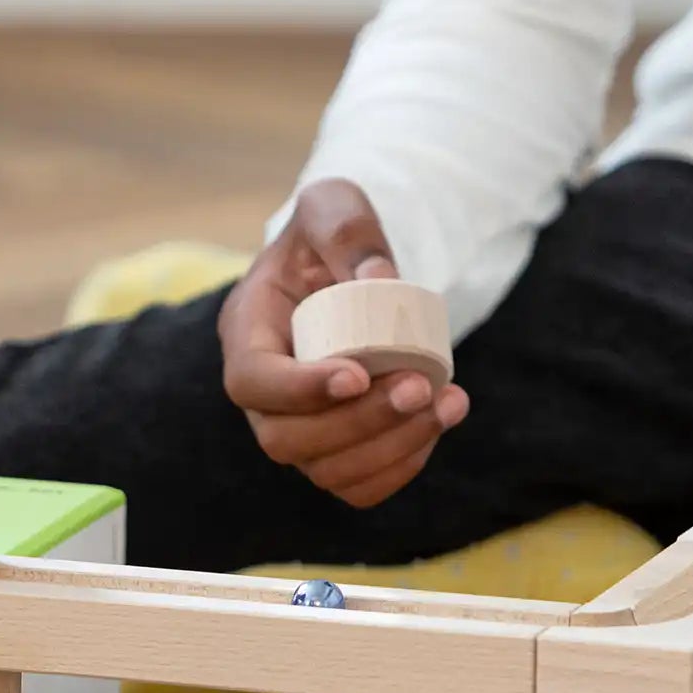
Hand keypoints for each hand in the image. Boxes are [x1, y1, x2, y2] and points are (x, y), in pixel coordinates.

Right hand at [219, 178, 468, 507]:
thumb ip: (347, 229)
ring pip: (325, 471)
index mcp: (247, 331)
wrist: (349, 271)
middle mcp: (262, 393)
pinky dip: (400, 466)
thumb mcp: (333, 207)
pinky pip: (357, 485)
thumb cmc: (331, 236)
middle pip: (286, 439)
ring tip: (446, 403)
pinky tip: (437, 424)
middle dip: (358, 423)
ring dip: (390, 447)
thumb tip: (380, 281)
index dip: (299, 390)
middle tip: (419, 387)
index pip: (253, 381)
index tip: (357, 375)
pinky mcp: (334, 449)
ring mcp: (296, 426)